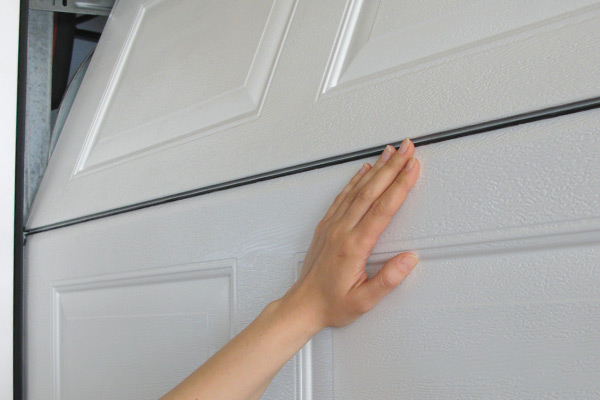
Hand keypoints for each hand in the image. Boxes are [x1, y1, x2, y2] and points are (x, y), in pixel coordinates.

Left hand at [282, 138, 419, 329]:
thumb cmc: (331, 304)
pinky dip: (355, 179)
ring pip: (357, 189)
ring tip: (390, 151)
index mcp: (354, 246)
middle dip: (392, 167)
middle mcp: (342, 230)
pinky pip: (343, 196)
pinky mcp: (326, 225)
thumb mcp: (363, 301)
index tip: (412, 168)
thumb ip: (387, 280)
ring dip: (376, 168)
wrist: (303, 304)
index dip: (400, 185)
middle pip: (371, 191)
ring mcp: (332, 225)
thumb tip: (409, 260)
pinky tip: (364, 170)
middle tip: (408, 148)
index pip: (383, 209)